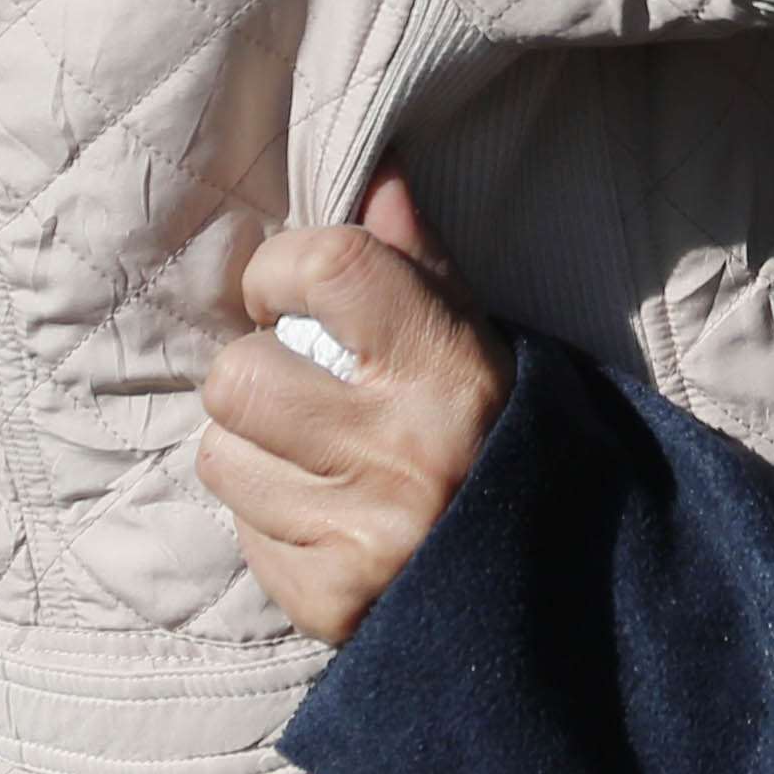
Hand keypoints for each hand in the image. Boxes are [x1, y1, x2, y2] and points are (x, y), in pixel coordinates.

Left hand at [195, 167, 509, 645]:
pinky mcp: (329, 601)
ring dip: (252, 451)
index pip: (325, 268)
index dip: (280, 269)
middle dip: (255, 375)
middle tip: (297, 387)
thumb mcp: (477, 338)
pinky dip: (269, 520)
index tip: (286, 292)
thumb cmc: (494, 435)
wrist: (552, 581)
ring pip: (222, 456)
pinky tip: (325, 517)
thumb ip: (418, 260)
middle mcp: (405, 451)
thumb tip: (377, 172)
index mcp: (449, 368)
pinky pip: (241, 532)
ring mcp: (364, 534)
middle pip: (240, 376)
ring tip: (311, 457)